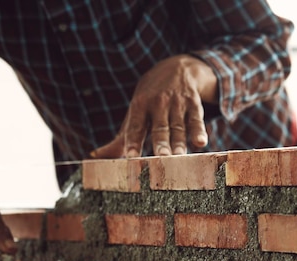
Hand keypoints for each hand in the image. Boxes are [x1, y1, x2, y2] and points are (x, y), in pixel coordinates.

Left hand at [92, 54, 217, 157]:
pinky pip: (196, 119)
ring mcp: (177, 103)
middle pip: (159, 127)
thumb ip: (122, 136)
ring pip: (178, 126)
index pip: (136, 126)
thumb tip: (96, 155)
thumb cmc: (151, 98)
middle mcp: (158, 104)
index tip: (131, 156)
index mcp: (139, 106)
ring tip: (180, 156)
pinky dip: (199, 130)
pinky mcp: (193, 103)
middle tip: (162, 156)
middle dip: (161, 142)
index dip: (133, 141)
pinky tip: (201, 142)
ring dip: (180, 142)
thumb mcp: (135, 111)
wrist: (177, 68)